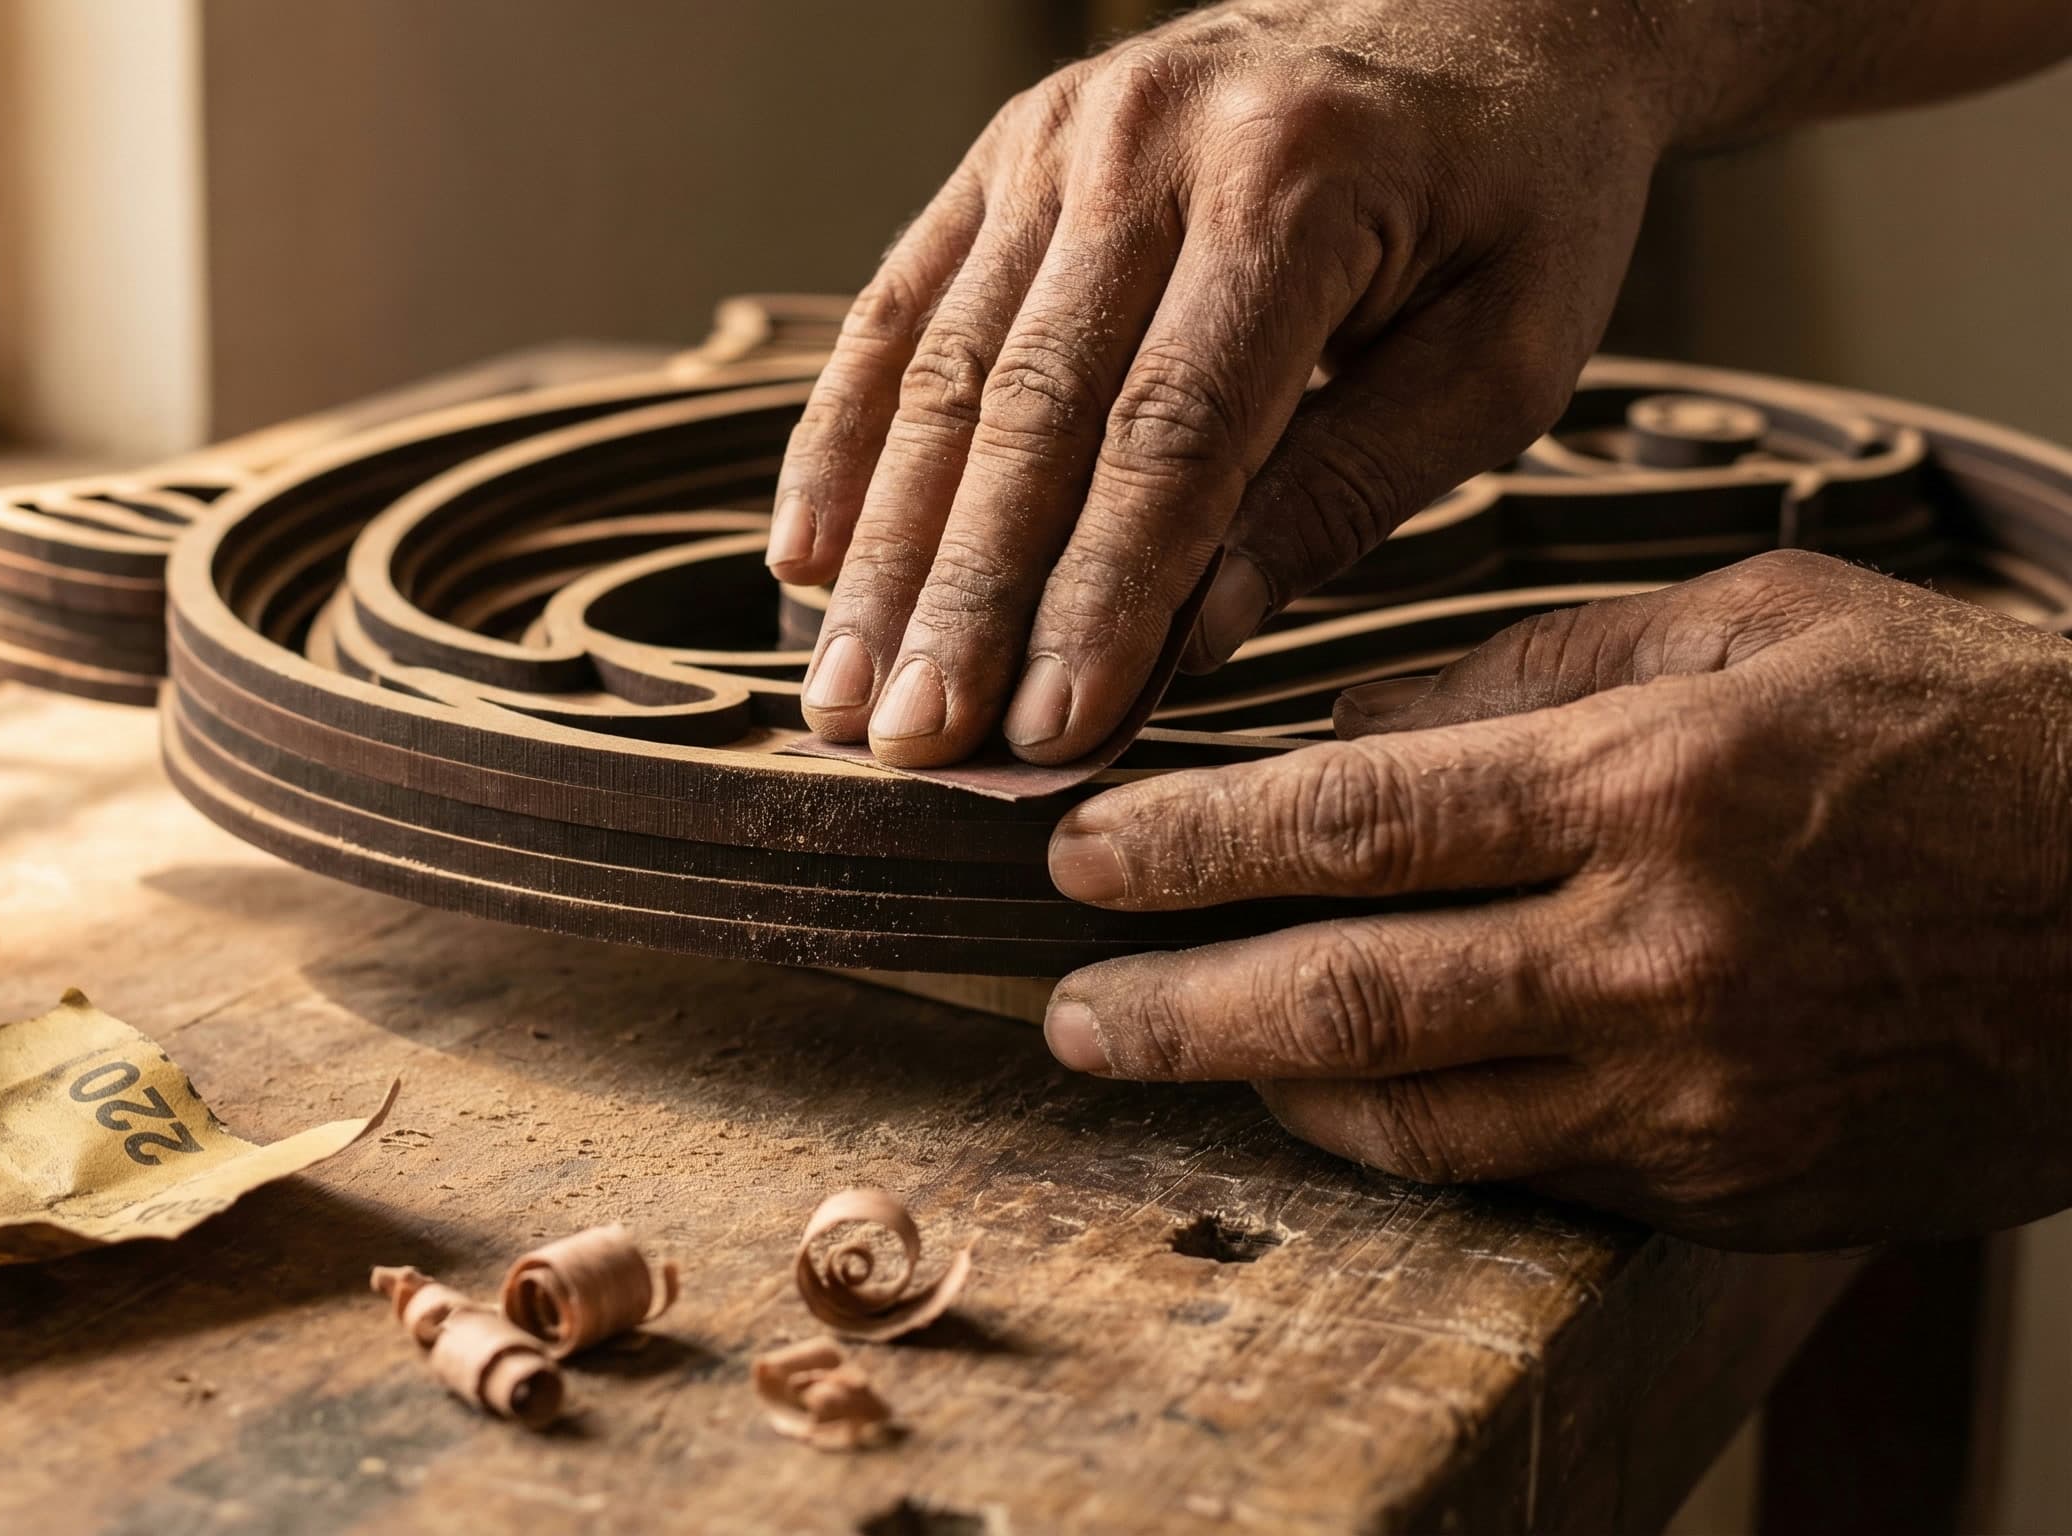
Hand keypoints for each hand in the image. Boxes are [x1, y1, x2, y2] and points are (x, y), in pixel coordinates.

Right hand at [771, 0, 1678, 766]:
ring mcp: (1058, 138)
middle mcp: (1150, 145)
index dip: (1098, 594)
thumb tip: (1195, 639)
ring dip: (884, 548)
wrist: (1484, 11)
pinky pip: (896, 307)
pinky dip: (843, 441)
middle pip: (1028, 410)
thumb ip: (1348, 489)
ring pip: (941, 371)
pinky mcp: (1005, 153)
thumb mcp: (1501, 355)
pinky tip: (806, 559)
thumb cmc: (1516, 205)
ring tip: (846, 694)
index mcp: (1296, 187)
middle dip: (962, 598)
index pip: (1170, 433)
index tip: (1047, 731)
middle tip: (912, 744)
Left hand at [1038, 551, 2071, 1249]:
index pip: (1350, 820)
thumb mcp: (1758, 627)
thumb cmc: (1964, 739)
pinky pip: (1514, 1173)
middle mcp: (1654, 948)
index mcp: (1650, 782)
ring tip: (1156, 1054)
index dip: (1185, 844)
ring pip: (1410, 1113)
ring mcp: (1690, 1086)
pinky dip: (1396, 1139)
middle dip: (1169, 1001)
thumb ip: (1533, 672)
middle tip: (1061, 1006)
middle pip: (1342, 990)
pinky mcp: (1725, 1181)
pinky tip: (1321, 1103)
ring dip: (1255, 1089)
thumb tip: (1343, 725)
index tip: (1075, 853)